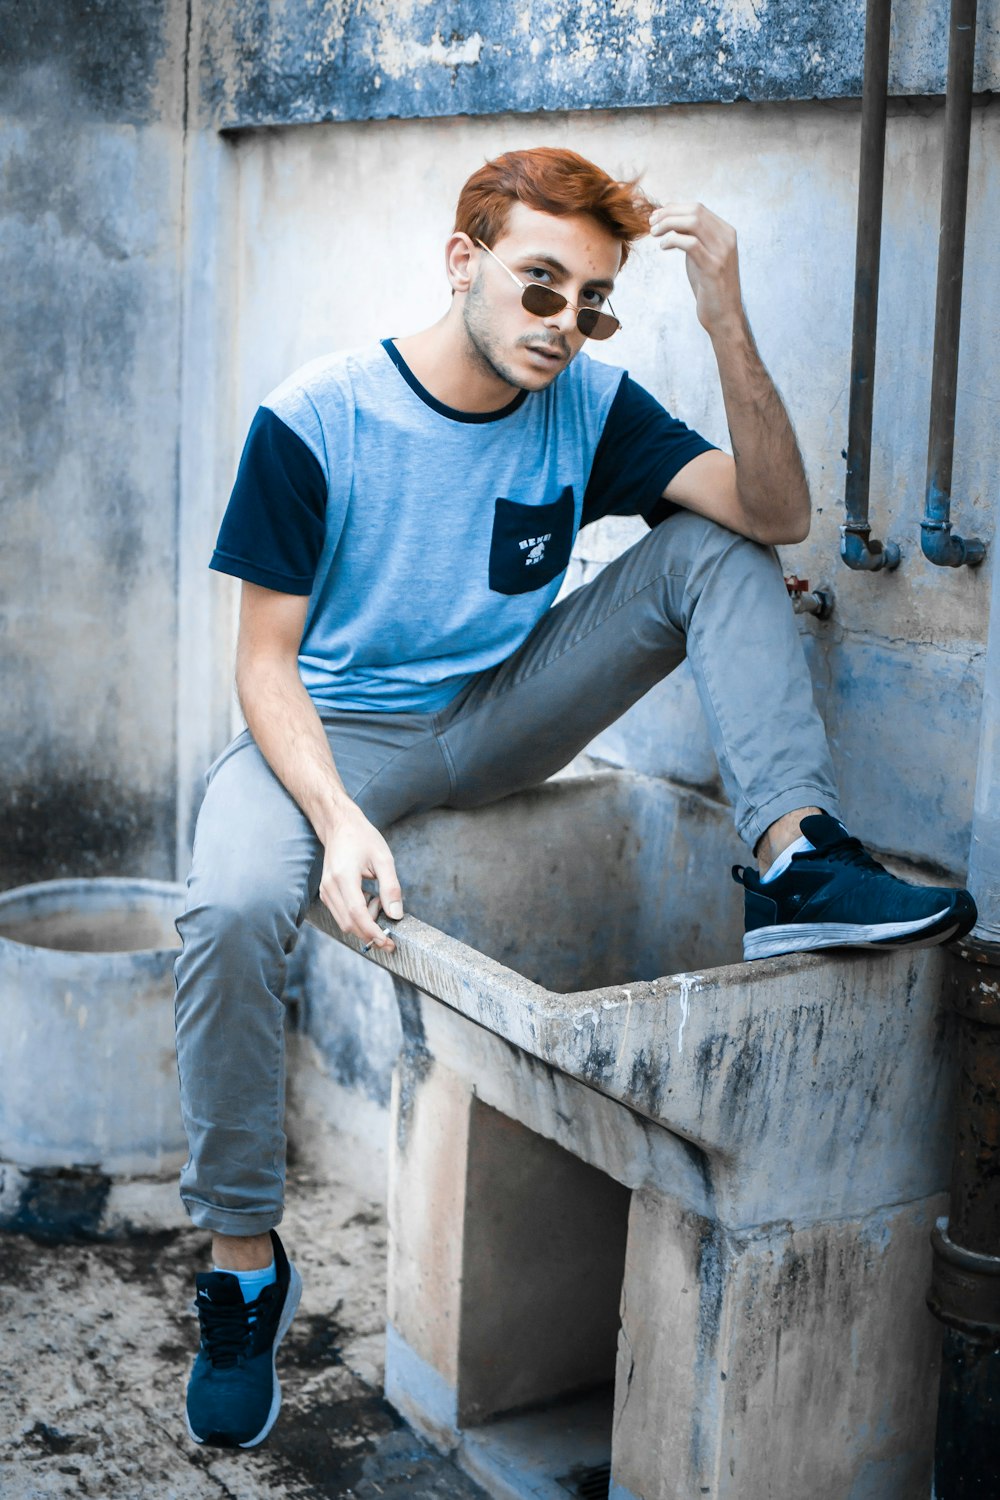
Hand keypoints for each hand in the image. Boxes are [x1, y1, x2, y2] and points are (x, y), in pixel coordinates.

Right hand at [319, 800, 402, 952]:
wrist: (340, 826)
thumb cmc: (363, 839)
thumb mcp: (384, 859)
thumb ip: (391, 887)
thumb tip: (396, 915)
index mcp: (343, 877)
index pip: (357, 914)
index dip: (373, 932)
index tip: (388, 942)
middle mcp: (330, 887)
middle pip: (349, 924)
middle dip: (370, 931)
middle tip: (389, 918)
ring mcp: (325, 891)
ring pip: (344, 923)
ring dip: (364, 922)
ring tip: (377, 900)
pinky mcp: (326, 893)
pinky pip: (341, 914)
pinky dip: (357, 916)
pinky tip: (368, 898)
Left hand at [648, 202, 743, 336]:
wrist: (724, 315)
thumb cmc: (710, 286)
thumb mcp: (702, 256)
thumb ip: (693, 238)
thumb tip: (671, 222)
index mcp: (725, 232)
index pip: (698, 208)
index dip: (674, 208)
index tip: (656, 217)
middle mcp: (727, 238)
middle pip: (695, 211)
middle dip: (669, 214)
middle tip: (651, 224)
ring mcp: (722, 252)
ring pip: (693, 222)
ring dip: (669, 224)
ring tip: (654, 234)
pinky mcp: (713, 268)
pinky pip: (691, 244)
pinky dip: (673, 240)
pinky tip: (663, 247)